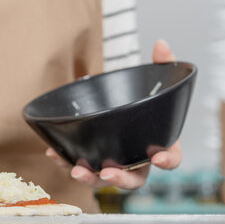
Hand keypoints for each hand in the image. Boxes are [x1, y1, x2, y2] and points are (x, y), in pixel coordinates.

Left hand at [46, 39, 181, 188]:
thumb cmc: (139, 99)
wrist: (119, 104)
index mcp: (158, 143)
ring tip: (77, 171)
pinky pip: (81, 166)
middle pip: (135, 179)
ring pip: (105, 179)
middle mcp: (137, 159)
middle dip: (121, 179)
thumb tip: (160, 44)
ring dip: (91, 178)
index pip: (171, 157)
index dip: (167, 160)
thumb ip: (161, 64)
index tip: (159, 158)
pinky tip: (54, 153)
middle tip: (108, 172)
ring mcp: (114, 163)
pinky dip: (66, 162)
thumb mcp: (152, 80)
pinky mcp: (93, 160)